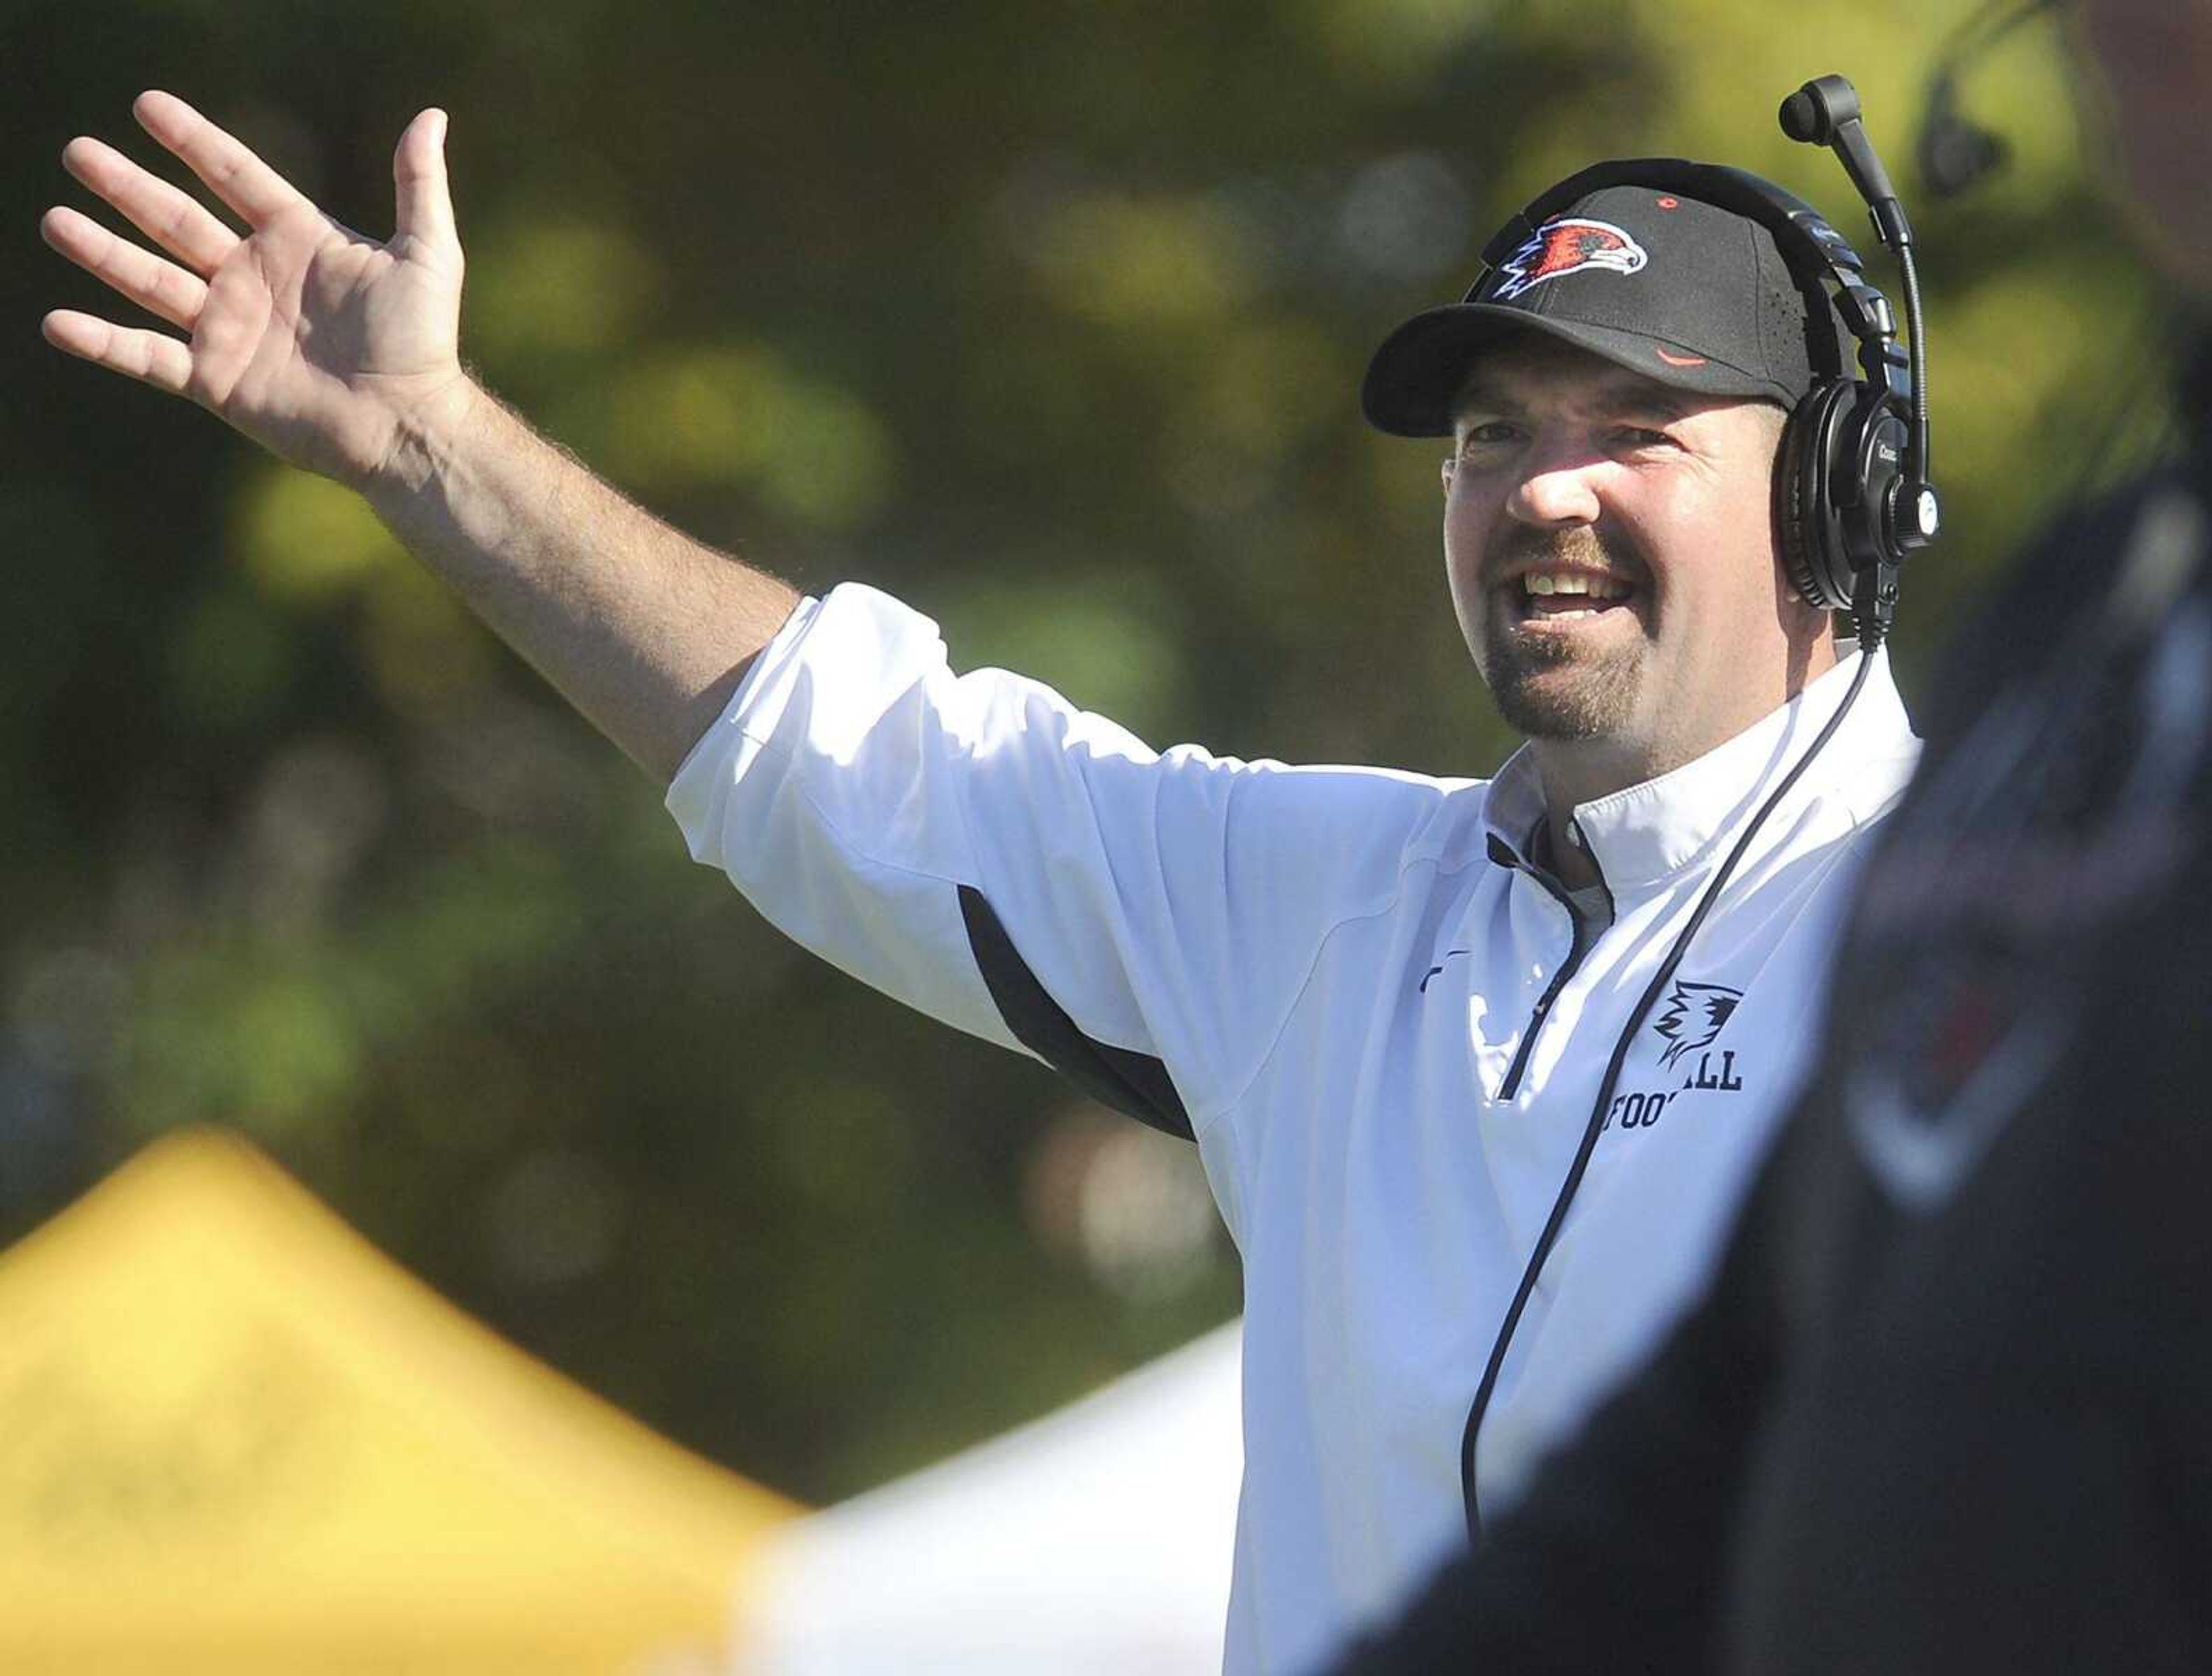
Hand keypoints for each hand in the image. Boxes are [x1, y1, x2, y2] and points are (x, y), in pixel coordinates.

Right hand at [42, 91, 471, 489]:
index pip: (234, 177)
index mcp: (298, 240)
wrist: (408, 424)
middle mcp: (254, 278)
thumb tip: (431, 117)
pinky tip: (58, 322)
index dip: (193, 141)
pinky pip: (148, 357)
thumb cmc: (422, 343)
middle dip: (127, 187)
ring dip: (102, 251)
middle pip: (177, 221)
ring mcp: (231, 329)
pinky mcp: (216, 380)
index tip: (148, 105)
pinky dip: (103, 343)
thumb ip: (418, 185)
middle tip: (78, 151)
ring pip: (151, 281)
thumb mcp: (428, 255)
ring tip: (54, 220)